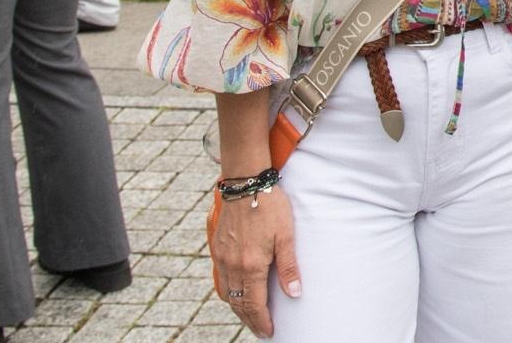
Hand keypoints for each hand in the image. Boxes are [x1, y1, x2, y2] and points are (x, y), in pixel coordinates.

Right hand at [212, 187, 300, 336]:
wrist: (246, 183)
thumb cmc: (270, 206)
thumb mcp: (286, 235)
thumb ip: (289, 266)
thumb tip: (295, 294)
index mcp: (251, 265)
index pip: (254, 304)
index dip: (261, 321)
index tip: (269, 332)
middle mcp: (232, 265)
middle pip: (238, 303)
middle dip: (249, 320)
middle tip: (260, 330)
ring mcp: (222, 257)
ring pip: (227, 293)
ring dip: (238, 308)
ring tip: (250, 317)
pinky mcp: (217, 248)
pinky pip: (220, 279)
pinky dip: (228, 293)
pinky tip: (236, 293)